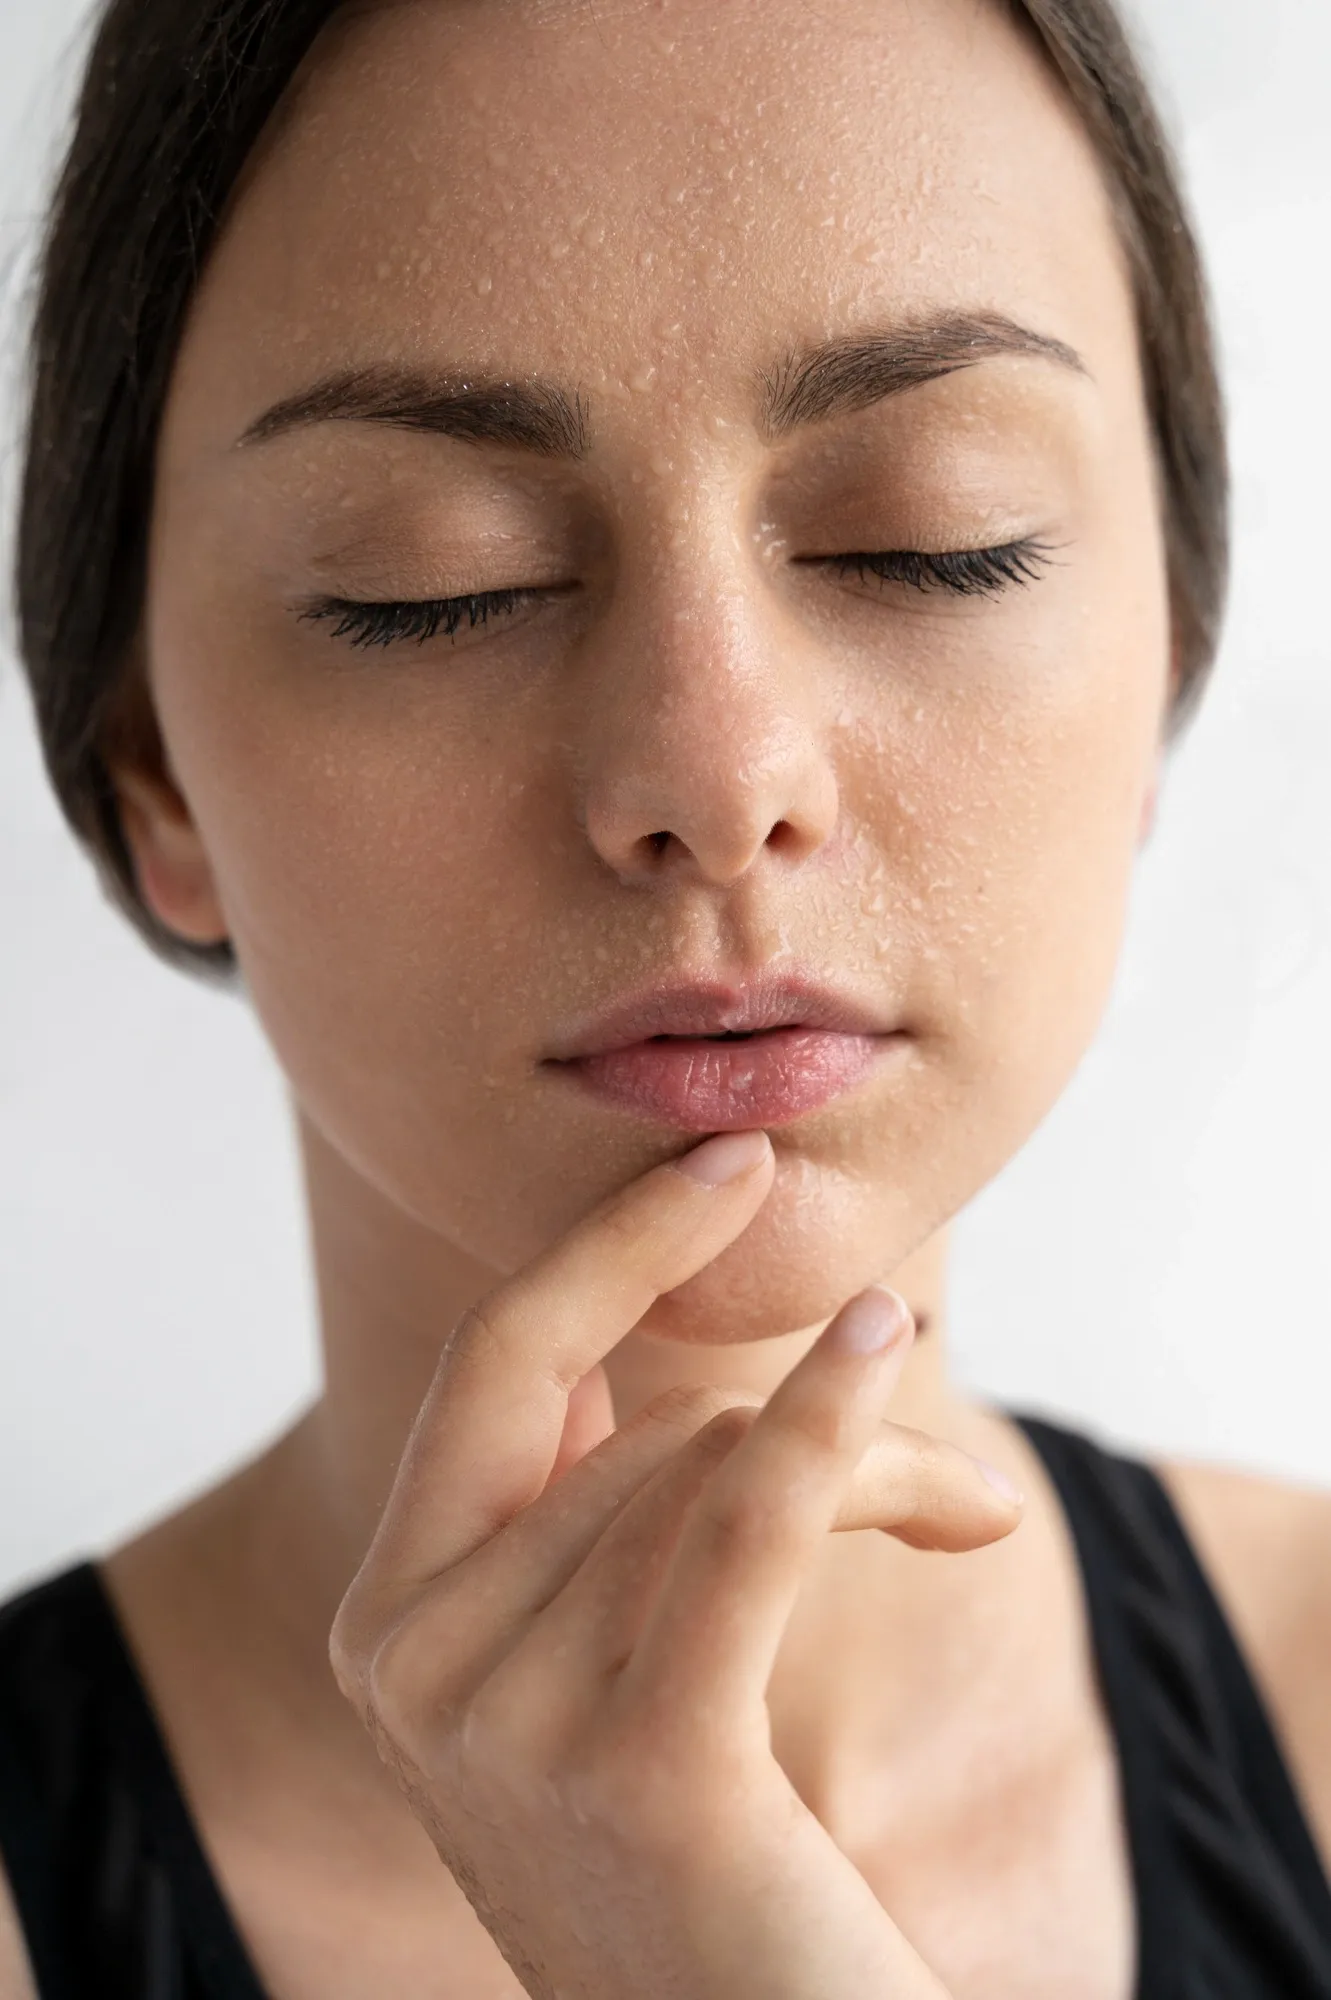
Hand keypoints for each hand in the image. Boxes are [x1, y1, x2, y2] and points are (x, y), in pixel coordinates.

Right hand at [330, 1129, 1020, 1998]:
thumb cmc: (696, 1863)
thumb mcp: (594, 1673)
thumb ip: (575, 1514)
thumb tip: (626, 1336)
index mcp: (388, 1622)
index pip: (496, 1364)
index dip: (612, 1244)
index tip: (732, 1158)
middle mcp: (410, 1668)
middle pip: (637, 1424)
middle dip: (800, 1405)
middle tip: (936, 1437)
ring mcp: (506, 1727)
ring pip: (714, 1474)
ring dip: (870, 1472)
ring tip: (961, 1515)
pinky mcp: (642, 1773)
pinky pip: (745, 1526)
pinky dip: (825, 1427)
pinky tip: (881, 1354)